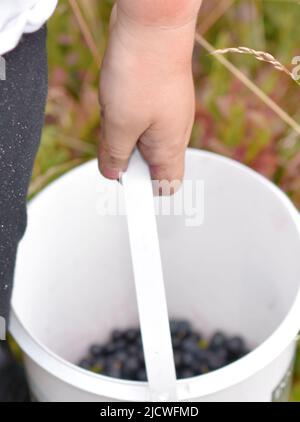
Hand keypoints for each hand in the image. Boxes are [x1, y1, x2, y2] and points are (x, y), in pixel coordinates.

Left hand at [98, 2, 199, 184]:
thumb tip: (112, 173)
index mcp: (170, 147)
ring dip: (122, 135)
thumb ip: (115, 155)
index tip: (129, 196)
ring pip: (140, 140)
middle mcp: (174, 134)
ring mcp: (167, 115)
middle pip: (149, 164)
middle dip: (126, 159)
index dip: (148, 194)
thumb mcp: (119, 124)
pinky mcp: (157, 98)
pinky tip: (117, 100)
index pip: (167, 186)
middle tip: (112, 142)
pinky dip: (124, 117)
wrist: (153, 24)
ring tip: (115, 112)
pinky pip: (138, 119)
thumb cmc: (142, 73)